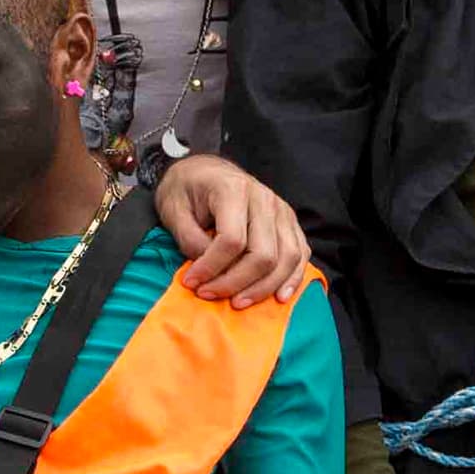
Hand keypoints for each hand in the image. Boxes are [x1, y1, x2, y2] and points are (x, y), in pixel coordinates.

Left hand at [156, 155, 310, 305]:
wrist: (205, 170)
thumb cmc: (187, 189)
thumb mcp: (174, 210)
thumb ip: (190, 240)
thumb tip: (209, 271)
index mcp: (233, 189)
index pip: (232, 240)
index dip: (211, 267)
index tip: (191, 282)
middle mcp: (264, 199)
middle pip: (263, 254)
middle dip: (235, 282)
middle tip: (209, 294)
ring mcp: (281, 210)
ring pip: (286, 258)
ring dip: (263, 288)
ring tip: (238, 303)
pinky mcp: (289, 223)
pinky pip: (300, 254)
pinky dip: (292, 279)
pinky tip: (279, 297)